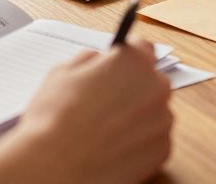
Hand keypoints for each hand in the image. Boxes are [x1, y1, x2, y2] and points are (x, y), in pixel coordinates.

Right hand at [0, 40, 172, 183]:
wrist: (53, 167)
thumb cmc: (54, 119)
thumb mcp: (62, 73)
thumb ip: (88, 61)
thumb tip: (97, 62)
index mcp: (133, 62)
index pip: (142, 49)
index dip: (126, 59)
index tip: (119, 68)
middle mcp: (155, 87)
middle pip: (150, 81)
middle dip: (132, 89)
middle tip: (105, 104)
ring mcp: (162, 121)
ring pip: (153, 112)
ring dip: (137, 117)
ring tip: (105, 131)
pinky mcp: (162, 150)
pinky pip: (154, 140)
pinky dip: (139, 143)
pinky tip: (113, 148)